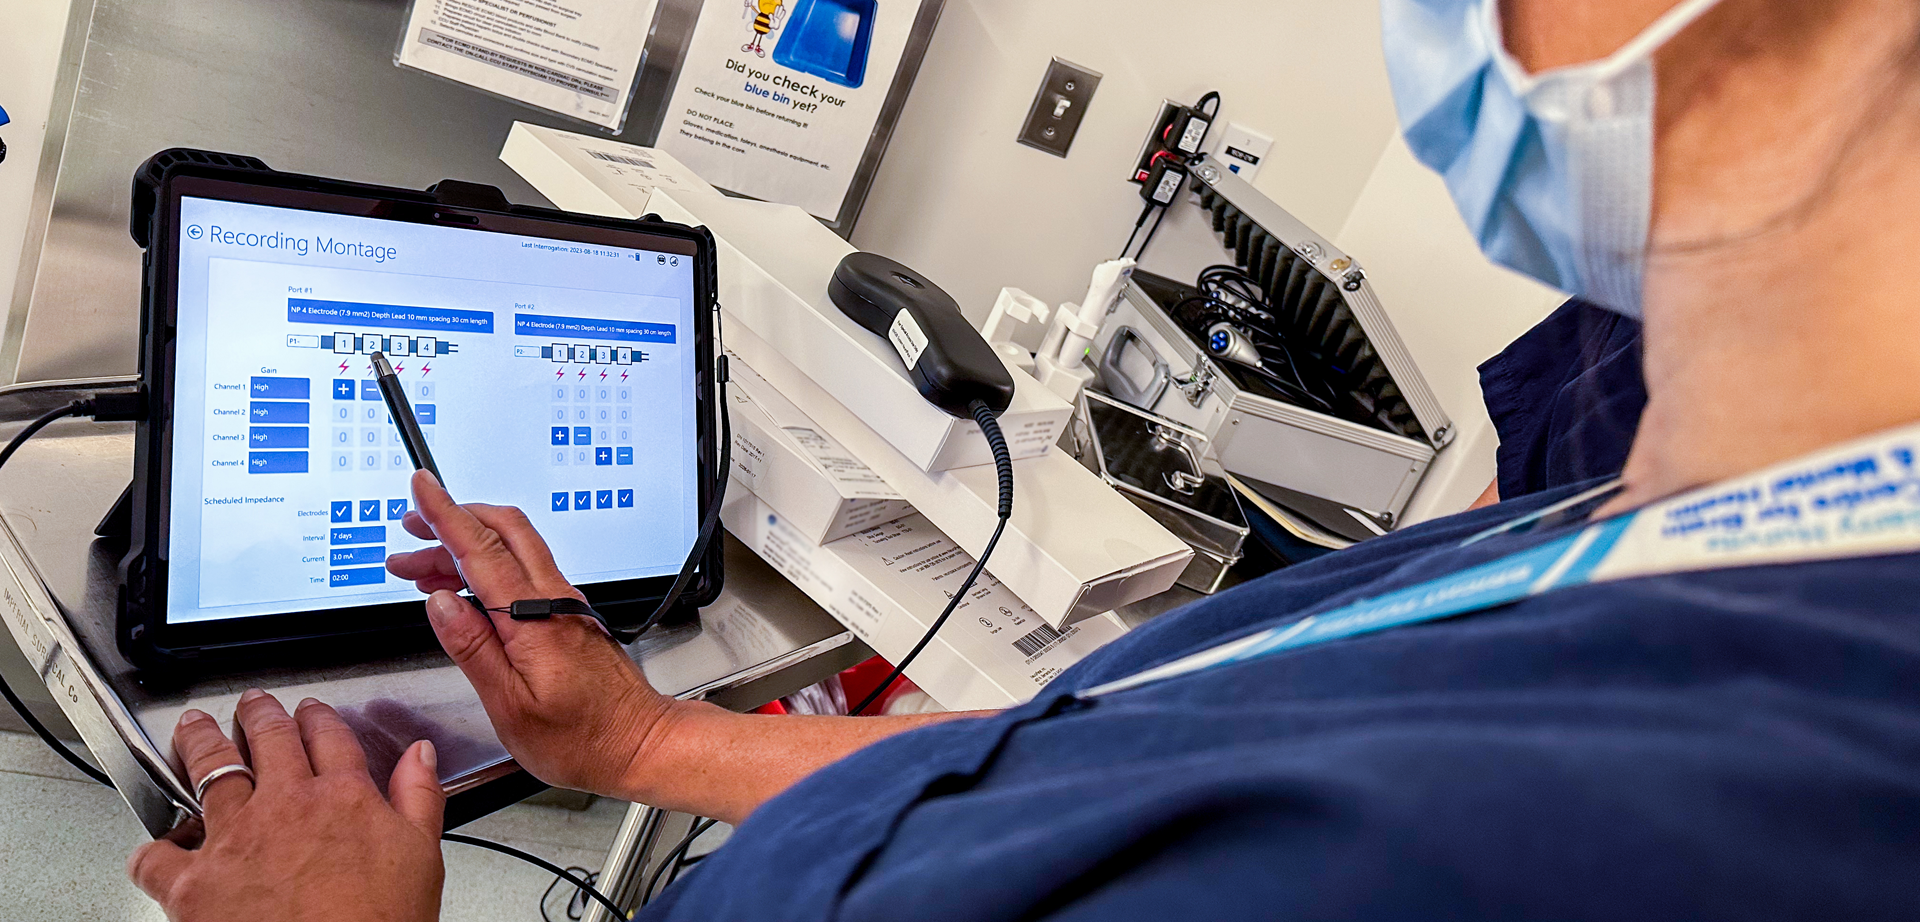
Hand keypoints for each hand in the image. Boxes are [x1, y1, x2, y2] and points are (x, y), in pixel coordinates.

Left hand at [128, 691, 443, 921]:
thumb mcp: (422, 857)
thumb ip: (419, 798)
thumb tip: (422, 756)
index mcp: (343, 796)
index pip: (328, 737)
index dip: (318, 717)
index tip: (312, 711)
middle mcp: (285, 805)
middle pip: (267, 738)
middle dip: (258, 714)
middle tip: (253, 705)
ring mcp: (233, 839)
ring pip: (208, 770)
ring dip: (199, 742)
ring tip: (194, 729)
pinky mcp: (192, 883)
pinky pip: (158, 855)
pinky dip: (153, 848)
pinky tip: (157, 847)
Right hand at [385, 470, 676, 796]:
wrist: (641, 745)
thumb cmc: (583, 738)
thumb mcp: (510, 705)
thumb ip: (473, 649)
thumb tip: (440, 603)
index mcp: (534, 618)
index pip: (482, 549)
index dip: (446, 514)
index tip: (422, 487)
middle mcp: (554, 601)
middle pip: (503, 532)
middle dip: (453, 519)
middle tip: (412, 524)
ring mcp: (565, 606)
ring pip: (513, 552)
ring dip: (465, 548)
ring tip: (420, 566)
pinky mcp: (570, 618)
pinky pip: (524, 575)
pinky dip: (487, 570)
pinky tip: (464, 591)